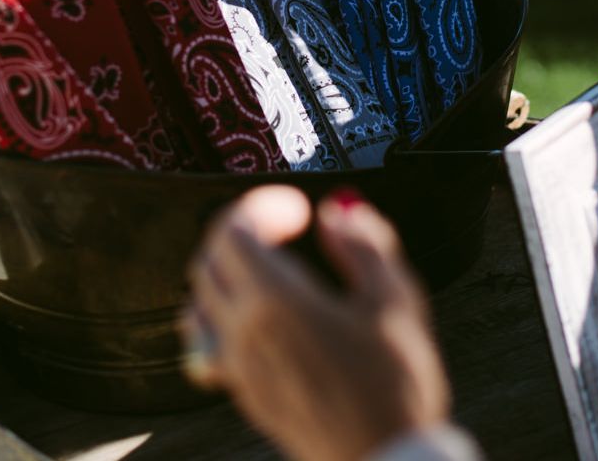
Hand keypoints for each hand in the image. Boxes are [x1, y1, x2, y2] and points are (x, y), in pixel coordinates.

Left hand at [185, 186, 450, 460]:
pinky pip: (207, 338)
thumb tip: (337, 210)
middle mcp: (243, 332)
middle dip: (243, 230)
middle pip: (210, 259)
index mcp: (276, 302)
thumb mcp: (397, 302)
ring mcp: (237, 366)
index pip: (233, 231)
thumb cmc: (395, 386)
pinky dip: (222, 310)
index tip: (298, 207)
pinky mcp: (242, 391)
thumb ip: (365, 245)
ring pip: (200, 299)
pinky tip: (261, 313)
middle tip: (285, 226)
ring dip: (227, 269)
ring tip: (270, 265)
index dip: (260, 205)